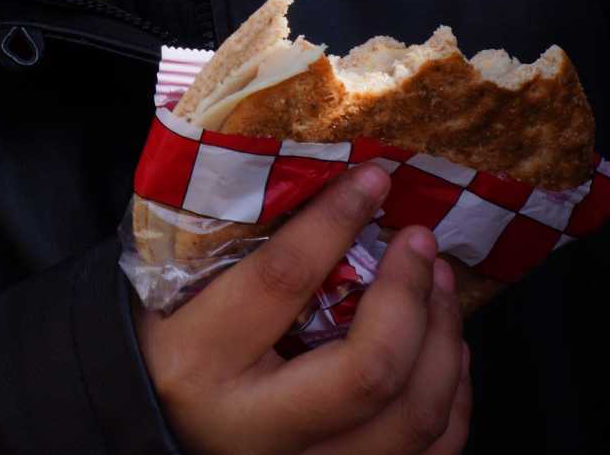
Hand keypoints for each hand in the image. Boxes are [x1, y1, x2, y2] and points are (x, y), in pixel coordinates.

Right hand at [135, 166, 470, 454]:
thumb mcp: (177, 296)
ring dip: (443, 339)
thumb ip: (243, 258)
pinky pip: (432, 449)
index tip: (372, 181)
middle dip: (411, 296)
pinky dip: (451, 392)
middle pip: (369, 369)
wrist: (158, 426)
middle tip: (421, 243)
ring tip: (440, 283)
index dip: (335, 224)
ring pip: (415, 416)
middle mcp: (260, 431)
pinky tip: (442, 347)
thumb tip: (336, 199)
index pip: (281, 283)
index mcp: (199, 363)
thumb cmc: (167, 346)